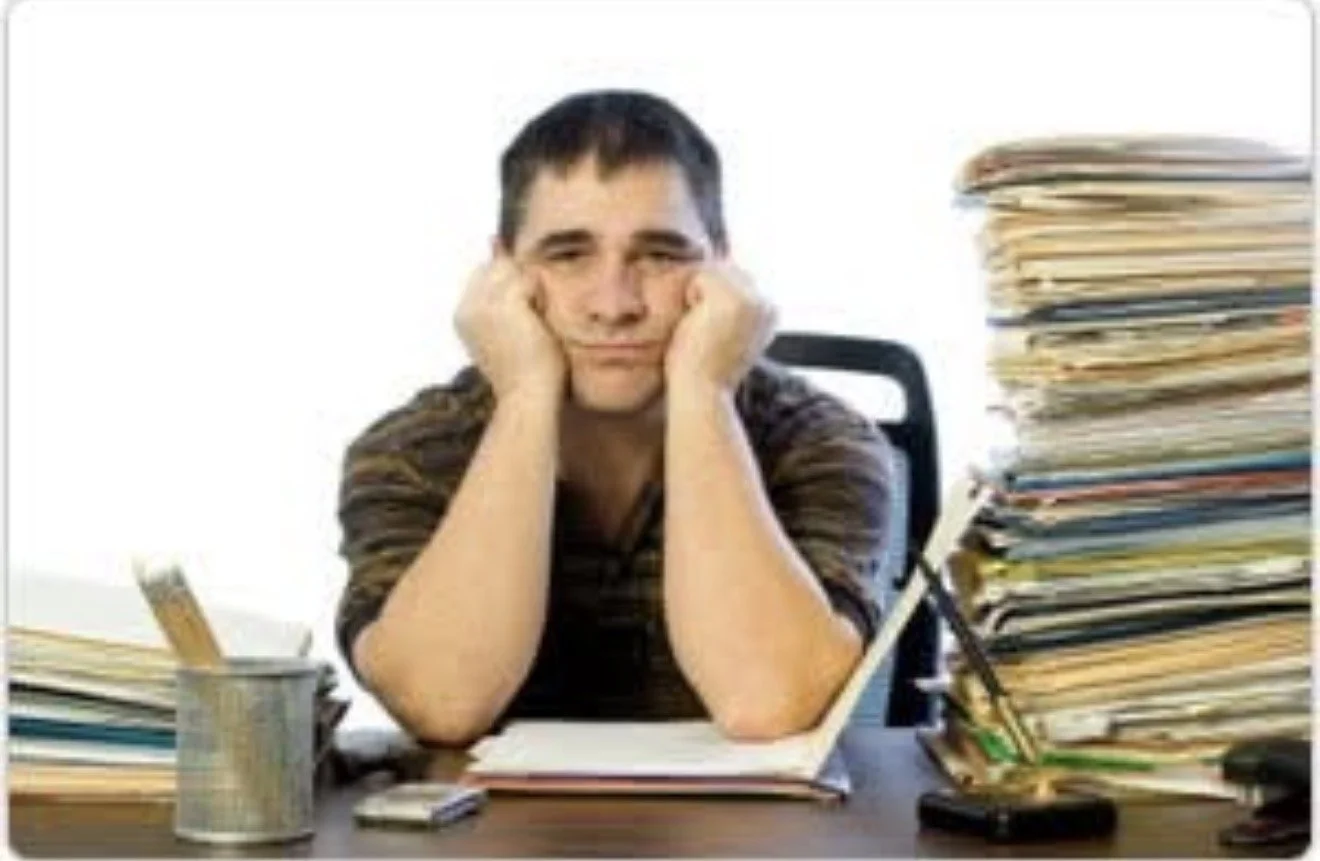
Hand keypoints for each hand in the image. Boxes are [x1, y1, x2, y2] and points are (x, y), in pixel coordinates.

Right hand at [454, 253, 565, 400]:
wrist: (528, 396)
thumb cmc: (525, 373)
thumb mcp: (505, 336)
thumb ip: (501, 306)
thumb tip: (513, 268)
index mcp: (462, 316)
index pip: (484, 274)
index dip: (509, 285)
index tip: (521, 319)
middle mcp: (466, 307)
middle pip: (498, 266)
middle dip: (519, 283)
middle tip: (530, 320)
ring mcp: (482, 303)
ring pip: (513, 269)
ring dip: (531, 289)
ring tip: (535, 322)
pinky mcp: (504, 303)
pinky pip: (530, 278)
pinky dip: (541, 296)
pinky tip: (539, 322)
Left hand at [664, 262, 776, 393]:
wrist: (702, 393)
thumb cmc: (704, 369)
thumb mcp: (723, 332)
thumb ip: (727, 305)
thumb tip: (714, 271)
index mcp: (770, 312)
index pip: (734, 279)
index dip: (711, 299)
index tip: (711, 333)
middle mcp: (767, 303)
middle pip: (722, 271)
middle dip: (704, 295)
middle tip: (703, 332)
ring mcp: (752, 299)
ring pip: (711, 273)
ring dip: (695, 298)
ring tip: (700, 329)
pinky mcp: (733, 298)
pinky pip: (698, 278)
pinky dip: (687, 299)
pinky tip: (695, 326)